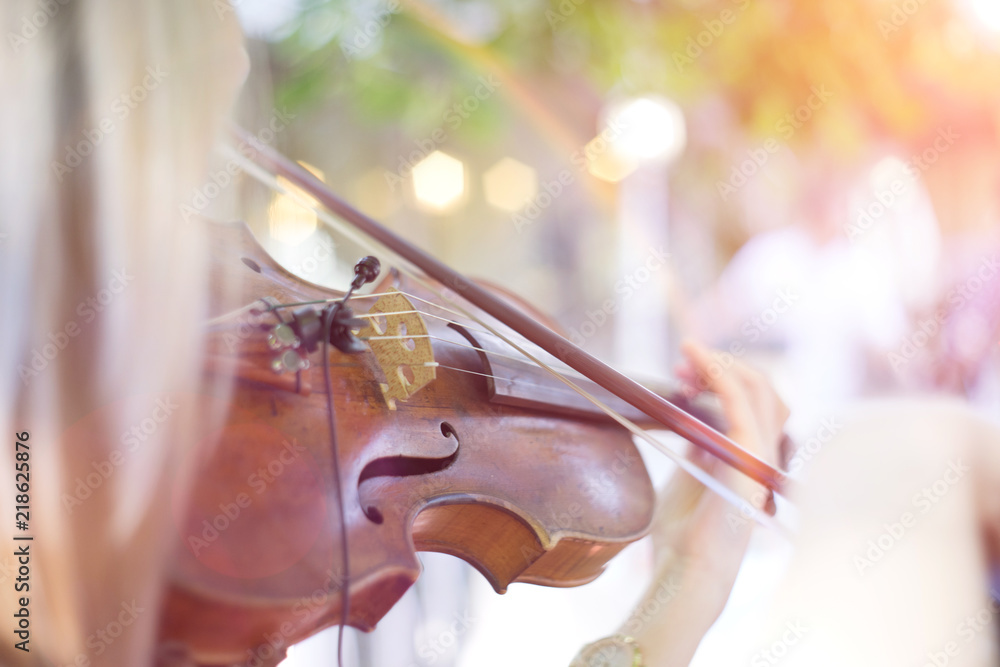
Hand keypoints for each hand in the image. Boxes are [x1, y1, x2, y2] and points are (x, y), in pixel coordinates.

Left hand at [619, 340, 787, 665]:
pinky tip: (697, 358)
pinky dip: (719, 373)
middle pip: (760, 388)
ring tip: (687, 356)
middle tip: (681, 360)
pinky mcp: (747, 458)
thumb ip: (699, 446)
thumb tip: (693, 414)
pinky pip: (739, 402)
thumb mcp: (689, 476)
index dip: (721, 375)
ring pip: (757, 387)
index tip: (683, 371)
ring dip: (720, 364)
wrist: (684, 568)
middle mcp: (764, 454)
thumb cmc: (682, 534)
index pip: (754, 401)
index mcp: (752, 458)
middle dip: (720, 365)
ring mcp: (759, 456)